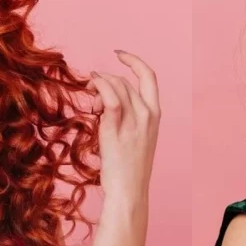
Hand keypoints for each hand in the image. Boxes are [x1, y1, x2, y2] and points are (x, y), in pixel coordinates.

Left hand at [87, 50, 160, 206]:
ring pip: (115, 86)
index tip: (119, 54)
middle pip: (124, 81)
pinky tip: (91, 87)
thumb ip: (127, 116)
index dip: (134, 61)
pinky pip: (109, 97)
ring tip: (90, 100)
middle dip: (106, 79)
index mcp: (155, 115)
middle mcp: (147, 114)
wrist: (129, 191)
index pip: (149, 76)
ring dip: (98, 84)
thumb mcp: (137, 137)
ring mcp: (133, 121)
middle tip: (91, 89)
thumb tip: (106, 100)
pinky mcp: (116, 129)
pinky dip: (99, 86)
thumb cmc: (130, 168)